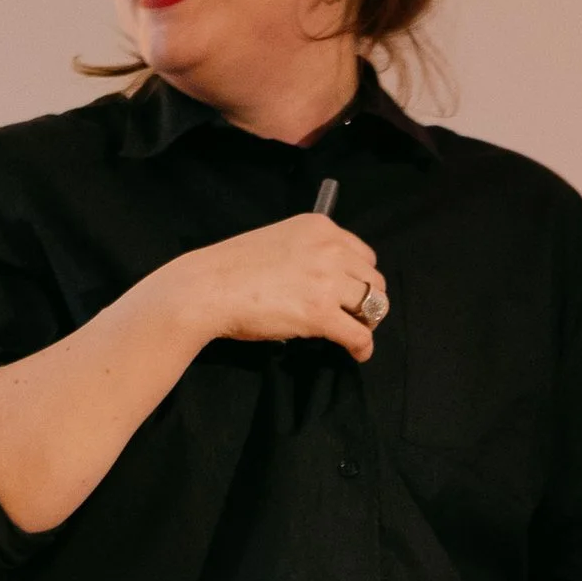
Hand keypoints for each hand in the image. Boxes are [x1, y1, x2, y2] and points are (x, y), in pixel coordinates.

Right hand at [155, 212, 387, 362]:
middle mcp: (329, 248)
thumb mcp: (279, 241)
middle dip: (367, 299)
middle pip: (374, 279)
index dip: (360, 277)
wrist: (207, 288)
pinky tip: (357, 353)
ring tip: (354, 332)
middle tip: (353, 316)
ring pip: (374, 305)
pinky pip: (359, 334)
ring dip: (367, 322)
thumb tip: (324, 279)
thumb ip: (307, 253)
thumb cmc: (232, 268)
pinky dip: (363, 347)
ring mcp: (327, 281)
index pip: (363, 254)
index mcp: (319, 227)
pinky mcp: (321, 313)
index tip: (351, 292)